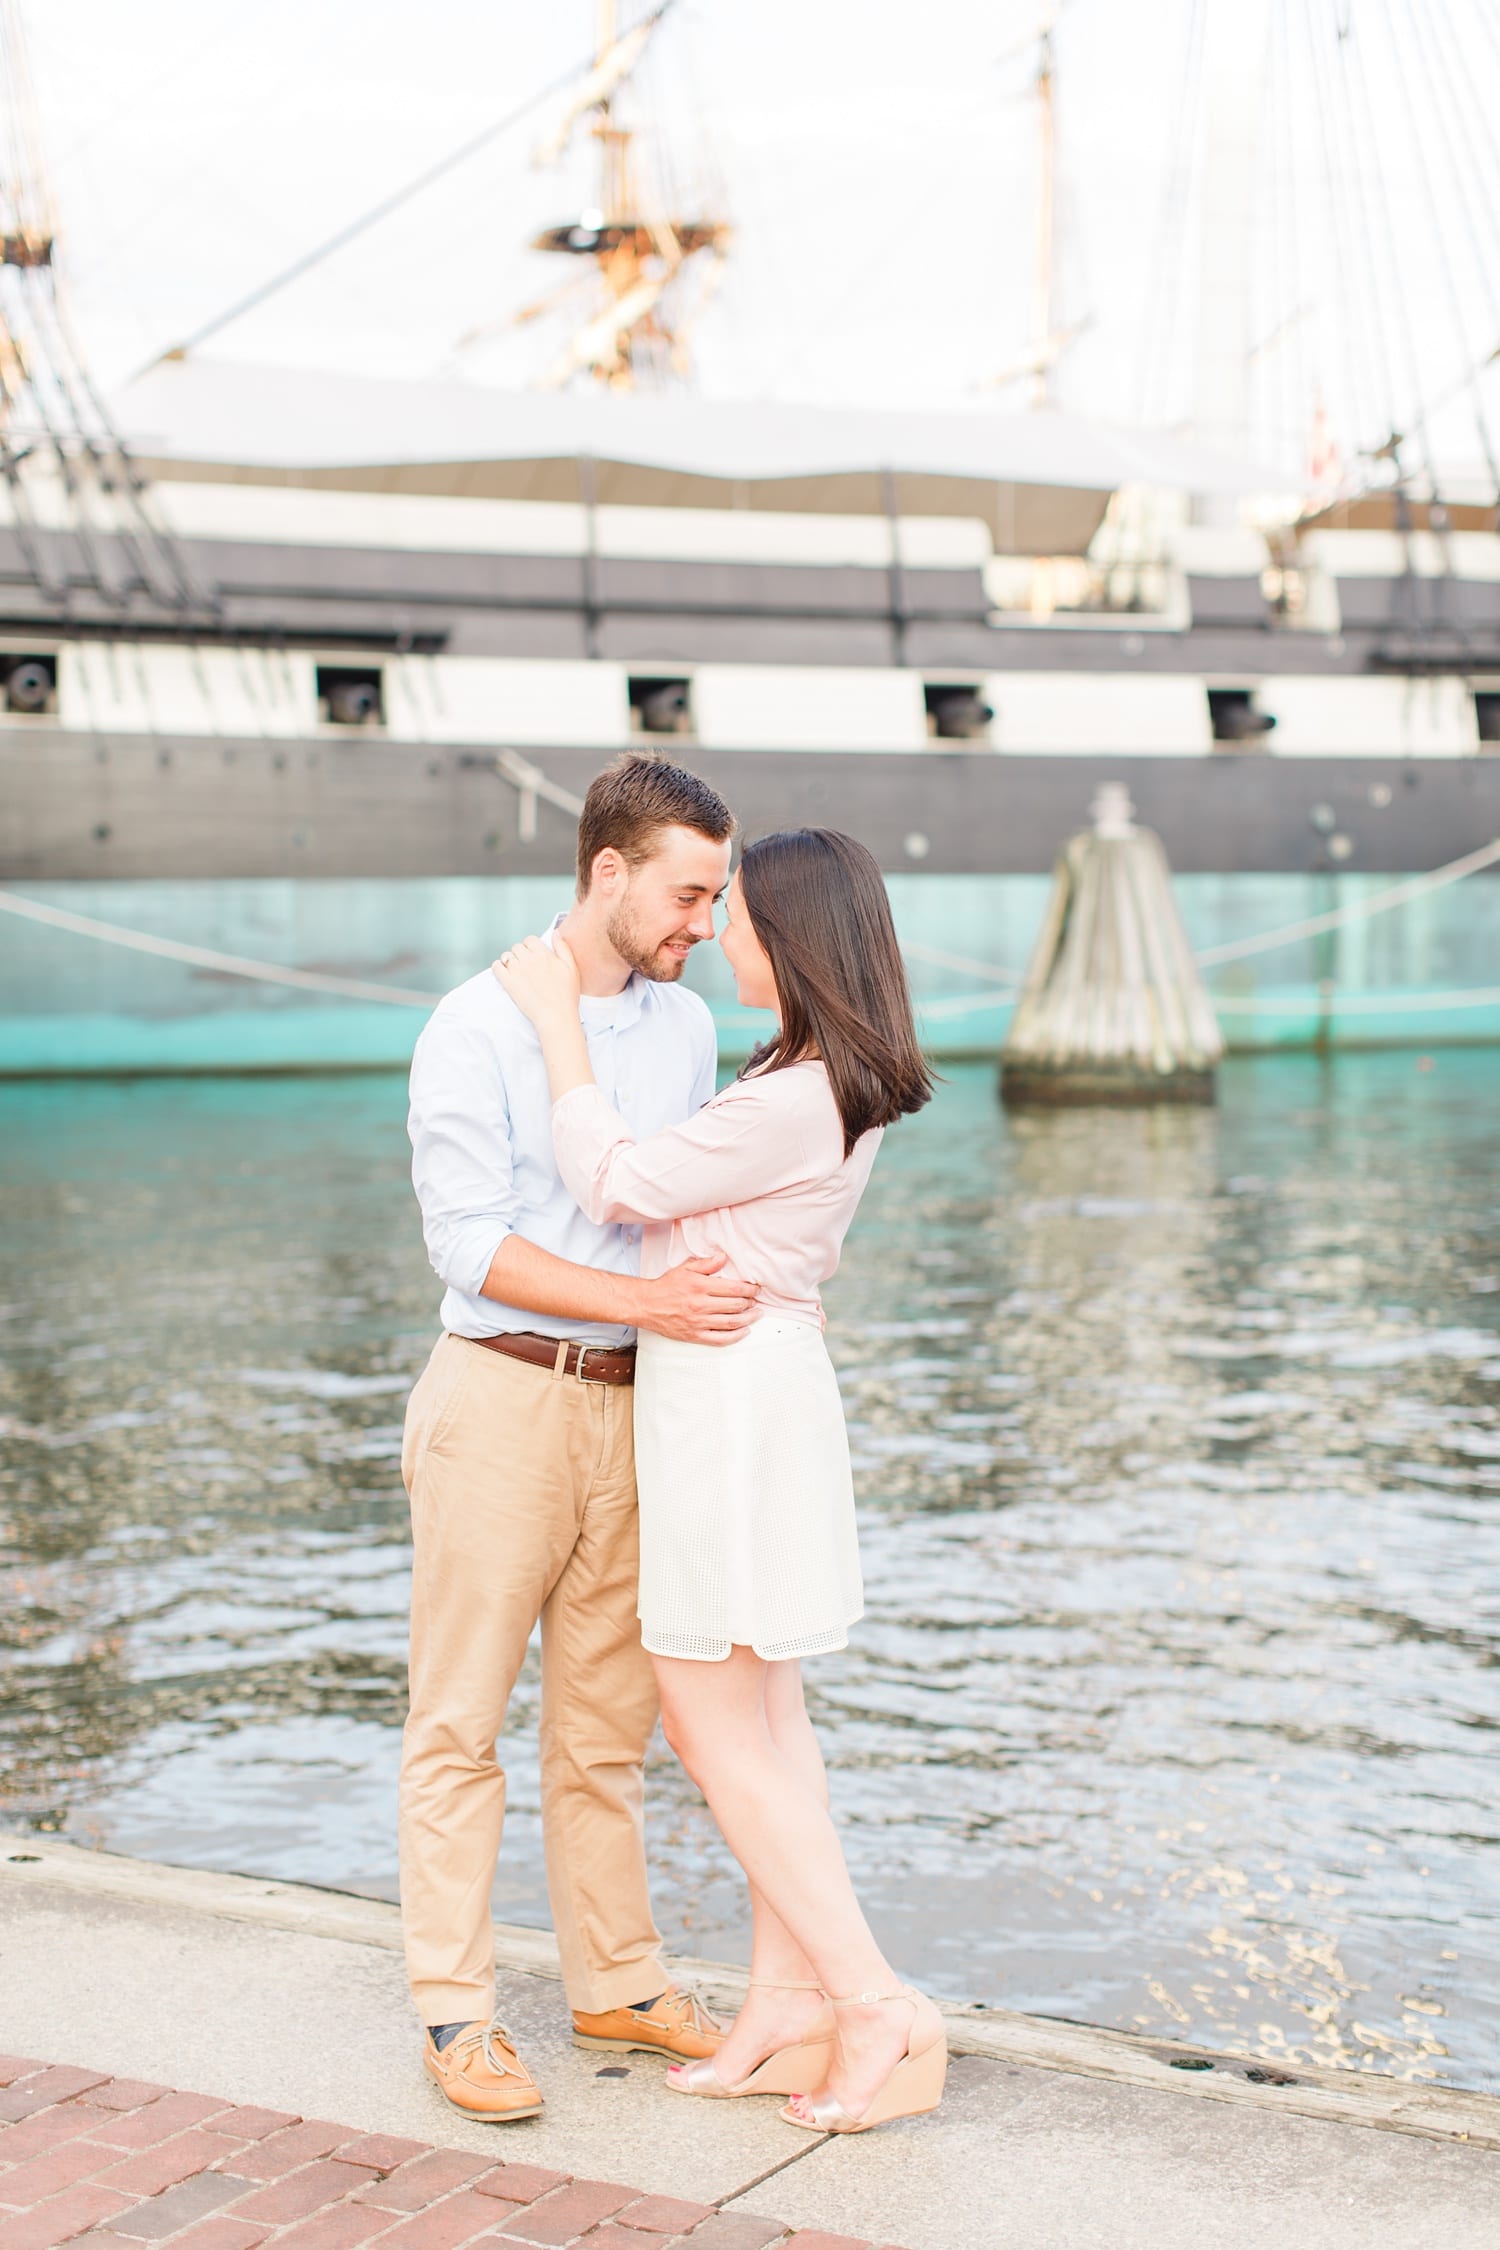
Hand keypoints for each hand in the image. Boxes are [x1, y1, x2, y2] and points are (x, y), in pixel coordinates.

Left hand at [493, 932, 581, 1027]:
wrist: (556, 1016)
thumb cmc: (567, 995)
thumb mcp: (572, 968)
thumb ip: (563, 948)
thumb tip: (555, 932)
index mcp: (544, 954)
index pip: (530, 940)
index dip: (531, 947)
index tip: (534, 956)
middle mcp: (529, 960)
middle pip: (517, 947)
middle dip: (521, 954)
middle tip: (526, 966)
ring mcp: (517, 971)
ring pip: (507, 956)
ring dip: (510, 961)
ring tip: (517, 972)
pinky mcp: (508, 983)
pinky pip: (496, 967)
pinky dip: (498, 968)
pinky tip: (505, 973)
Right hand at [637, 1252, 758, 1346]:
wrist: (646, 1305)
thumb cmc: (666, 1286)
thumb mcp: (685, 1269)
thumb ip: (706, 1263)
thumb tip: (724, 1257)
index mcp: (700, 1286)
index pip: (734, 1289)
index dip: (749, 1289)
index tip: (755, 1288)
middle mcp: (701, 1305)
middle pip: (736, 1306)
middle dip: (750, 1303)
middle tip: (756, 1301)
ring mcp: (698, 1322)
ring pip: (732, 1323)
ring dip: (748, 1319)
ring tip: (756, 1314)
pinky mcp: (694, 1336)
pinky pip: (720, 1339)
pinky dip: (736, 1336)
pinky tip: (744, 1331)